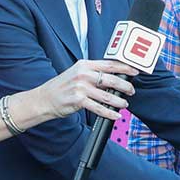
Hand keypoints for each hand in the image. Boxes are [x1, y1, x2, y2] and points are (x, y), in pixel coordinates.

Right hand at [25, 59, 139, 122]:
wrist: (44, 98)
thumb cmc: (63, 87)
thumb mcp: (77, 73)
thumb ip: (93, 73)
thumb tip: (114, 77)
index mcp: (85, 65)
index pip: (110, 64)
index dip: (125, 67)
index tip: (135, 71)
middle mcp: (83, 74)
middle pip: (111, 79)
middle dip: (125, 86)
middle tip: (131, 91)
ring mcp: (80, 88)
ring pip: (107, 95)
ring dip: (119, 101)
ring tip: (125, 104)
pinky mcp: (78, 101)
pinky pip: (98, 108)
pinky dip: (109, 113)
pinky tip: (116, 115)